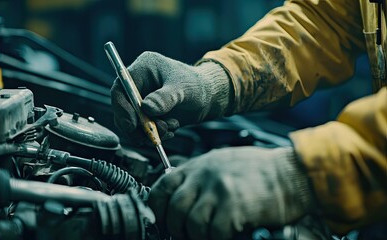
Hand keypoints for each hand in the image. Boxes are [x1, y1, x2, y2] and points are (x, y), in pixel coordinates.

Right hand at [111, 52, 231, 142]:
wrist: (209, 97)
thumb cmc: (197, 85)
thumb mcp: (182, 89)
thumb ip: (165, 98)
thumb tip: (146, 109)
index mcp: (143, 68)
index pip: (121, 87)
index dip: (122, 108)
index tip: (132, 125)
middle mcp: (139, 83)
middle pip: (123, 107)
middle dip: (136, 125)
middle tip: (151, 135)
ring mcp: (143, 99)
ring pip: (132, 121)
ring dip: (147, 131)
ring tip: (168, 130)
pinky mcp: (148, 113)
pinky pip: (142, 128)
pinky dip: (154, 134)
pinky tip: (170, 131)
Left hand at [148, 146, 312, 239]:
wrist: (291, 172)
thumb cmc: (259, 170)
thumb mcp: (222, 163)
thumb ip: (200, 178)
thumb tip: (183, 198)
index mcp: (199, 165)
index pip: (163, 185)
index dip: (157, 207)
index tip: (161, 220)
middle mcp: (205, 175)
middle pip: (175, 208)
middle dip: (176, 227)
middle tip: (185, 234)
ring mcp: (219, 189)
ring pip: (192, 223)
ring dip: (197, 236)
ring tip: (208, 236)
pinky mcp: (235, 205)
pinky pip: (215, 232)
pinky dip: (217, 239)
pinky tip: (227, 234)